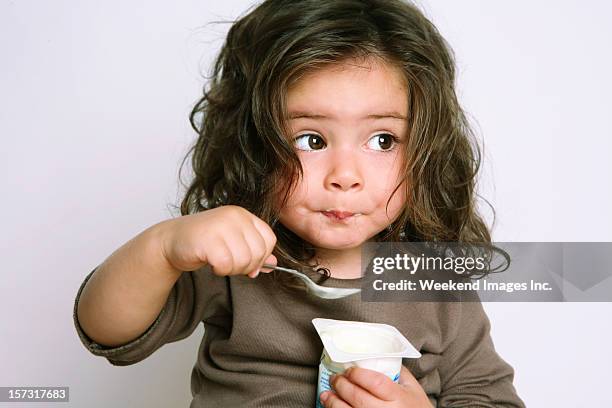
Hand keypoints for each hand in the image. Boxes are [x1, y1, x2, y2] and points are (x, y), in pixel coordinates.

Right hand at [157, 205, 276, 276]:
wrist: (171, 240)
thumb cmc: (203, 241)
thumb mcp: (233, 242)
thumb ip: (254, 251)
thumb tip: (273, 263)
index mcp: (244, 215)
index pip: (269, 239)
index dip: (262, 257)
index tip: (248, 263)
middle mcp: (235, 216)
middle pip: (258, 252)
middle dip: (246, 266)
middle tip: (229, 264)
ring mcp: (221, 226)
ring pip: (244, 260)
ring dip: (231, 269)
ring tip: (219, 262)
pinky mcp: (208, 239)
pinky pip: (226, 264)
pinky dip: (220, 270)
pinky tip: (211, 263)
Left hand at [320, 365, 431, 407]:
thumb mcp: (413, 388)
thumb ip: (398, 371)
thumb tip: (378, 355)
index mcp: (400, 397)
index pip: (375, 382)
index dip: (358, 375)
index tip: (349, 370)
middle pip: (359, 398)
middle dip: (342, 386)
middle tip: (335, 378)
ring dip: (334, 403)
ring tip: (327, 394)